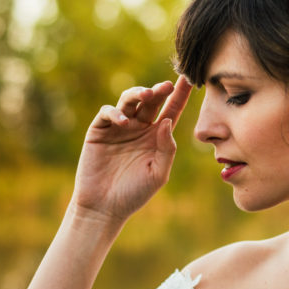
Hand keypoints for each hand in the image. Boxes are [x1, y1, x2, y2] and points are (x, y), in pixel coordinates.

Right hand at [71, 75, 192, 225]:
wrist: (104, 208)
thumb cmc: (135, 194)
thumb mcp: (158, 173)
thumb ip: (166, 148)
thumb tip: (167, 121)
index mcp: (156, 137)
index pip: (171, 111)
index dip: (180, 95)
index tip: (189, 79)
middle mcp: (139, 128)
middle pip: (151, 101)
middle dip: (159, 90)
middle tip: (168, 85)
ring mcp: (119, 128)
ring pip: (129, 100)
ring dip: (138, 93)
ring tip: (147, 95)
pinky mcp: (99, 131)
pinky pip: (107, 113)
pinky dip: (115, 112)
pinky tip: (124, 121)